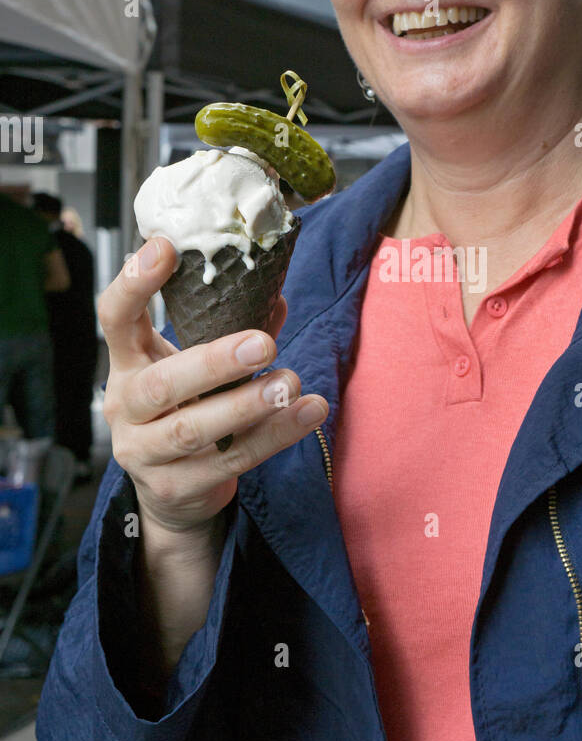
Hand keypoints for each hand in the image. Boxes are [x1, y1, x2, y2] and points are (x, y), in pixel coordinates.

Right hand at [98, 237, 328, 541]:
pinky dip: (274, 436)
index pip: (114, 318)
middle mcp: (127, 407)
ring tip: (291, 384)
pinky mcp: (177, 487)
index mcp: (127, 364)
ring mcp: (146, 453)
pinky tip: (307, 414)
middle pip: (162, 385)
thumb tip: (275, 297)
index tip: (166, 247)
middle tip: (262, 344)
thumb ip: (229, 332)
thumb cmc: (186, 410)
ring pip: (194, 430)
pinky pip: (230, 461)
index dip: (134, 282)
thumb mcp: (194, 368)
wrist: (172, 492)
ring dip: (247, 406)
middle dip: (214, 363)